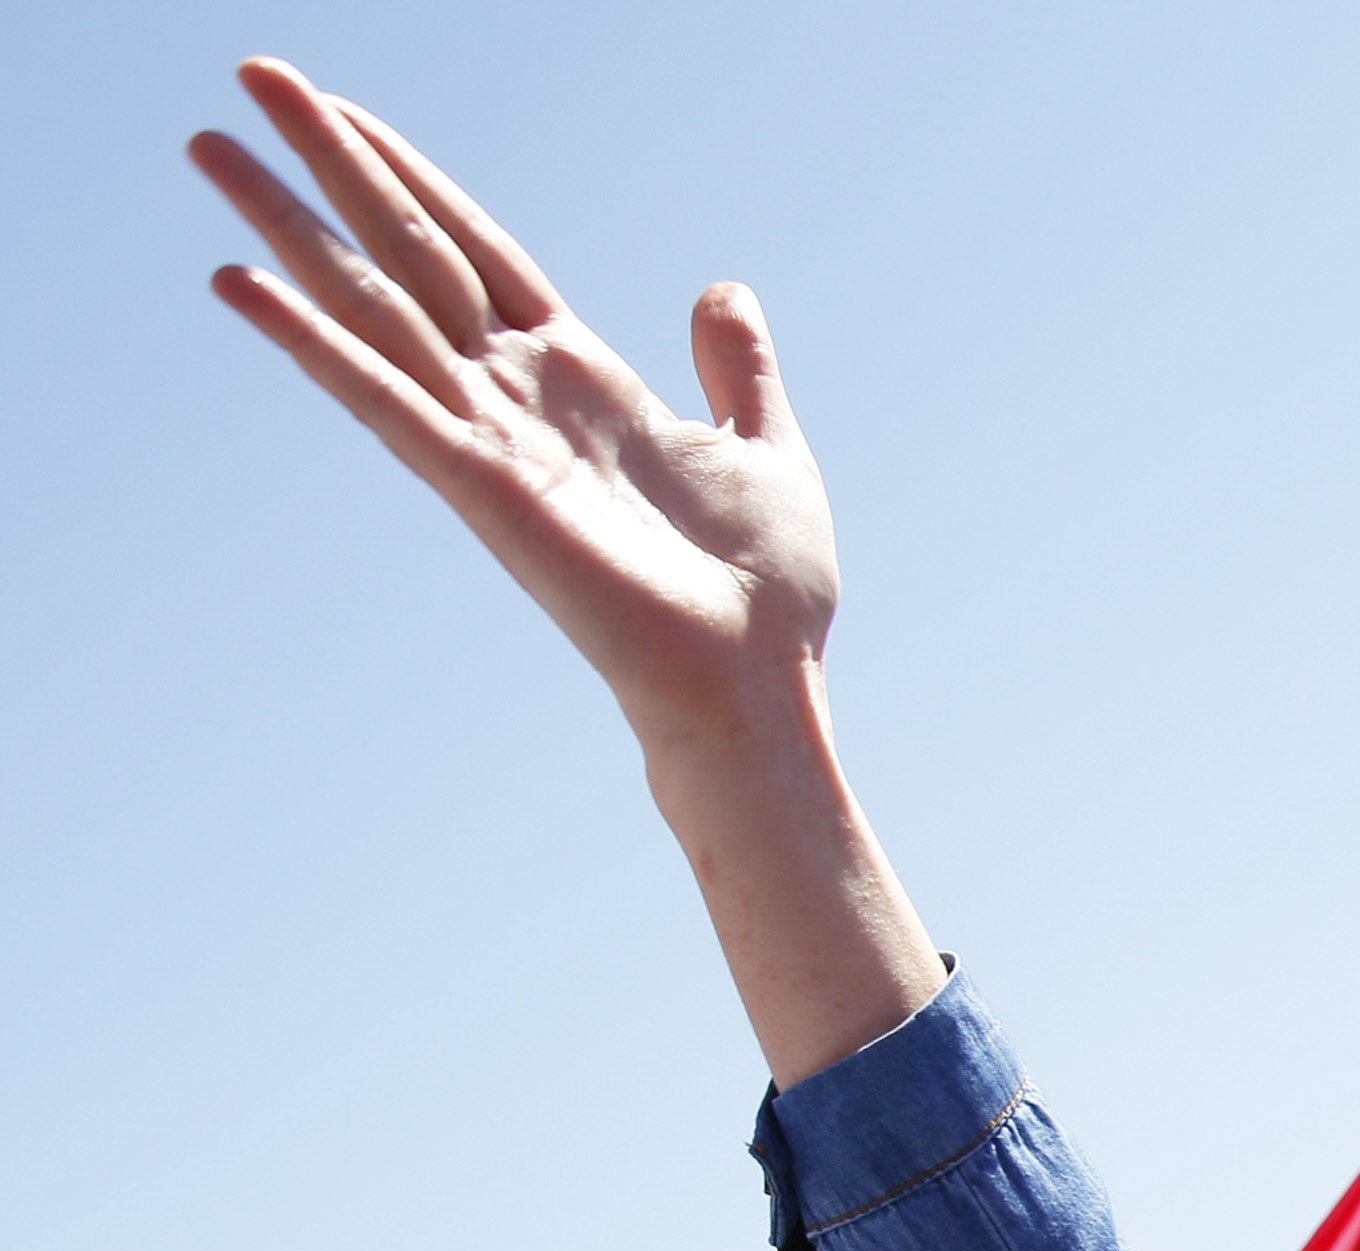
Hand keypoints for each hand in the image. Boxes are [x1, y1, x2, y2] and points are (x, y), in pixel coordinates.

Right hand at [194, 63, 834, 749]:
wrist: (761, 683)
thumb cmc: (766, 592)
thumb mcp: (765, 447)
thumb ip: (735, 369)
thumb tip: (722, 288)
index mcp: (583, 380)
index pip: (478, 251)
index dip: (414, 178)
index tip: (346, 111)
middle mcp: (520, 399)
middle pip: (407, 252)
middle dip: (332, 163)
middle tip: (252, 71)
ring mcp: (493, 440)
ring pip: (372, 306)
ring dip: (287, 224)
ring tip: (206, 145)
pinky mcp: (484, 490)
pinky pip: (385, 399)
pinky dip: (315, 342)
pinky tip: (240, 282)